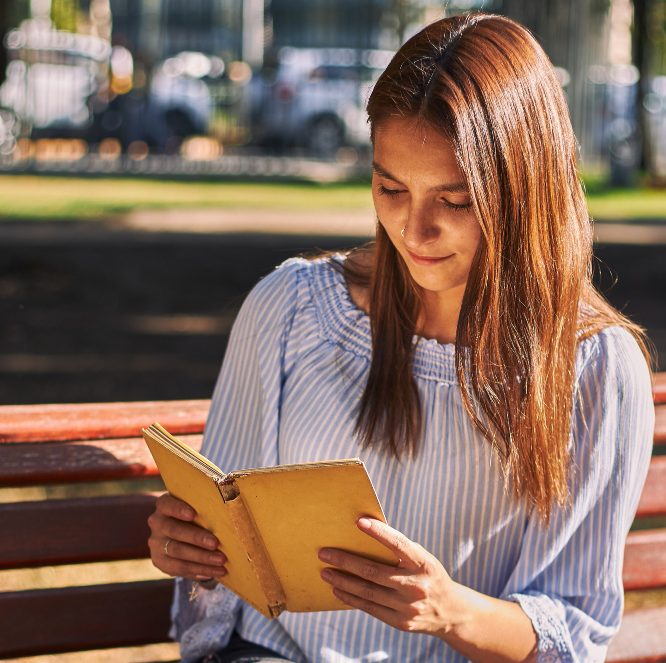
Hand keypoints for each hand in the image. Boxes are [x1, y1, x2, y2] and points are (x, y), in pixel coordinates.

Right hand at [147, 492, 226, 582]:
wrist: (182, 533)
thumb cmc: (197, 514)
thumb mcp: (198, 507)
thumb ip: (206, 506)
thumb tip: (231, 506)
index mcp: (164, 505)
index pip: (167, 504)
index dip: (178, 509)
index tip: (193, 514)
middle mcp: (157, 523)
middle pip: (174, 530)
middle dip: (197, 538)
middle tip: (216, 543)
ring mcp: (156, 543)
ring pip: (177, 551)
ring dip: (201, 558)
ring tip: (221, 561)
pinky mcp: (159, 561)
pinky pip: (179, 568)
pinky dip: (199, 570)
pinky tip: (214, 571)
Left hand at [318, 517, 458, 636]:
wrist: (450, 612)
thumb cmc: (428, 575)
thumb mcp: (422, 558)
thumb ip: (400, 550)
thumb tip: (366, 533)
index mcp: (423, 563)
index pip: (399, 544)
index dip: (379, 532)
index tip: (358, 521)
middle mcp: (416, 585)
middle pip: (373, 571)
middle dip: (345, 561)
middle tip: (324, 553)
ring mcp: (408, 606)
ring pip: (367, 592)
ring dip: (342, 581)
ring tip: (325, 572)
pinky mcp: (401, 622)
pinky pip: (370, 608)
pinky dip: (351, 598)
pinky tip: (337, 590)